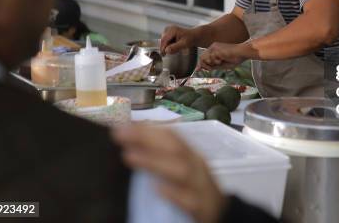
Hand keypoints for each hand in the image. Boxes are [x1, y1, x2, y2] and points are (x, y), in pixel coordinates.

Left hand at [111, 124, 225, 222]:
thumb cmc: (193, 188)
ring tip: (128, 156)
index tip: (120, 126)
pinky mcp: (202, 207)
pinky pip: (190, 200)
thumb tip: (129, 140)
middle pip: (174, 147)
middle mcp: (196, 165)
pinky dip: (174, 194)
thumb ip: (160, 155)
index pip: (170, 135)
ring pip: (181, 170)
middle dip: (146, 138)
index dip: (146, 129)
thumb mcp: (181, 168)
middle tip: (119, 135)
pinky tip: (158, 190)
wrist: (220, 212)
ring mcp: (200, 186)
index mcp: (190, 154)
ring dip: (154, 161)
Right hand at [160, 25, 197, 54]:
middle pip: (163, 40)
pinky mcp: (168, 32)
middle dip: (165, 47)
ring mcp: (168, 30)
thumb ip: (175, 47)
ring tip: (176, 48)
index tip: (163, 55)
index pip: (163, 40)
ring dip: (167, 46)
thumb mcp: (184, 44)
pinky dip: (169, 44)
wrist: (194, 35)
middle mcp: (169, 28)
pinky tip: (175, 46)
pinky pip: (166, 40)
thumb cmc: (191, 39)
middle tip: (170, 53)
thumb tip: (166, 51)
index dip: (162, 48)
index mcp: (172, 30)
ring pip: (164, 41)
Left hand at [198, 42, 254, 70]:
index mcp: (214, 49)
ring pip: (204, 58)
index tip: (199, 70)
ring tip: (219, 62)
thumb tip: (200, 69)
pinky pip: (211, 58)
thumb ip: (211, 66)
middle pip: (201, 57)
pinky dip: (216, 61)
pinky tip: (222, 59)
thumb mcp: (221, 65)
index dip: (201, 64)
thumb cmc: (234, 59)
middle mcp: (213, 47)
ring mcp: (214, 47)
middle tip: (211, 69)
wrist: (242, 53)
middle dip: (205, 65)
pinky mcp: (216, 49)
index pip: (203, 57)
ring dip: (211, 63)